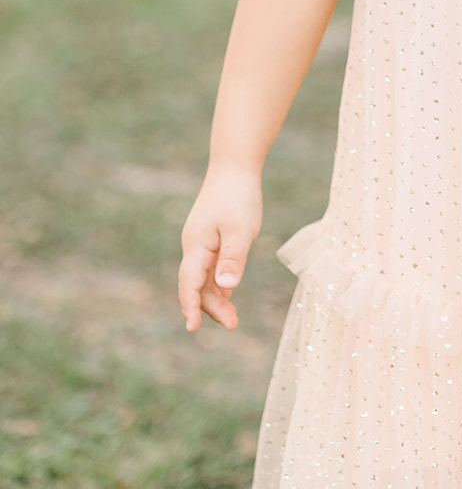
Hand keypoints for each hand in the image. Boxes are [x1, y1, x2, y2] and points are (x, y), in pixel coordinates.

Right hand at [178, 164, 262, 330]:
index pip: (189, 283)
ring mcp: (201, 244)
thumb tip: (225, 288)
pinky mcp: (211, 239)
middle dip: (210, 307)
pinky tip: (228, 296)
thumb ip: (233, 258)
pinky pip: (210, 269)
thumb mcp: (239, 229)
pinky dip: (218, 284)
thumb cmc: (238, 196)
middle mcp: (194, 247)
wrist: (235, 167)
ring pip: (203, 279)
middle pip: (196, 285)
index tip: (193, 328)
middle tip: (233, 324)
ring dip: (216, 298)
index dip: (190, 307)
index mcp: (196, 246)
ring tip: (232, 318)